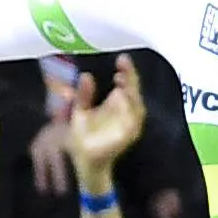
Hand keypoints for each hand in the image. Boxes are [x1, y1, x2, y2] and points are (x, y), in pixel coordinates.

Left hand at [64, 55, 145, 187]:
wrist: (84, 159)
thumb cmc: (84, 135)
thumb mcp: (80, 110)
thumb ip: (83, 95)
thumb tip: (86, 75)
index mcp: (118, 103)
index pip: (127, 83)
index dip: (127, 71)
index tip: (121, 59)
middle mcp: (127, 112)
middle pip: (135, 91)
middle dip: (131, 78)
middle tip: (122, 66)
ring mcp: (130, 124)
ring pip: (137, 106)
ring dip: (131, 93)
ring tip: (121, 79)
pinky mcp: (128, 136)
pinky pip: (132, 122)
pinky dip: (129, 111)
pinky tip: (121, 98)